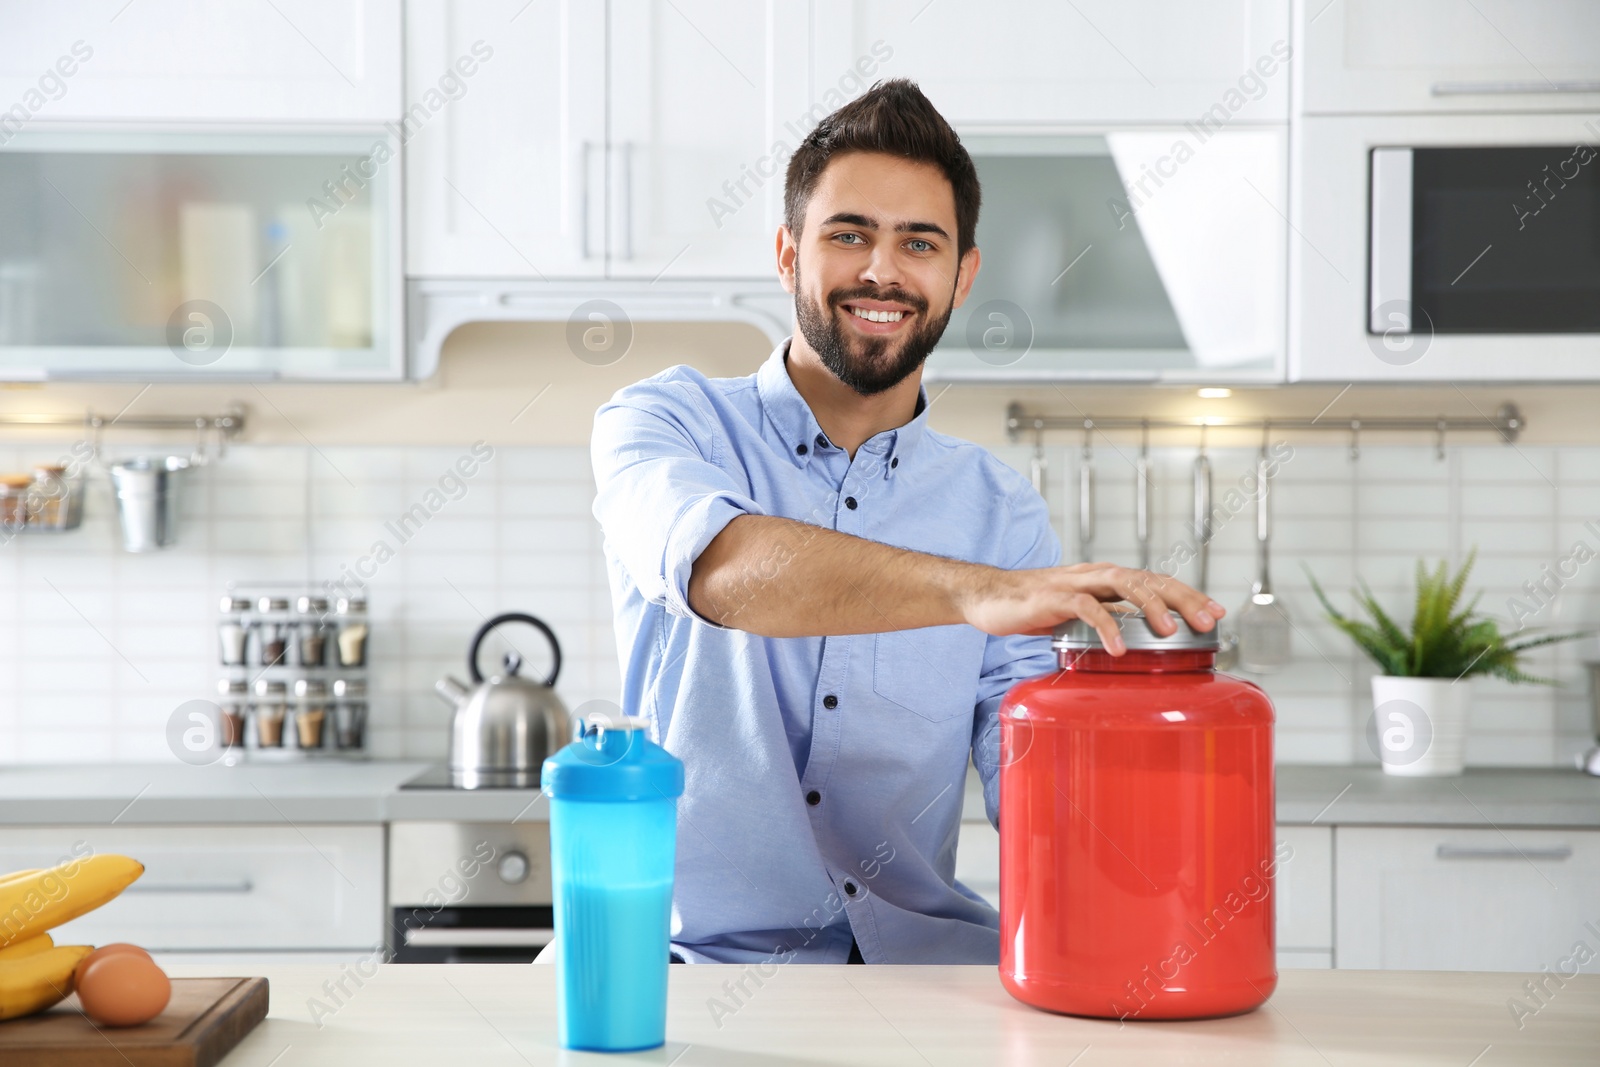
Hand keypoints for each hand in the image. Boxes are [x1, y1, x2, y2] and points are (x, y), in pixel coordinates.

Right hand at [959, 562, 1223, 653]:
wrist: (986, 596)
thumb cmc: (1032, 607)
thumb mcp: (1077, 615)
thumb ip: (1104, 621)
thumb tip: (1134, 644)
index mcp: (1105, 580)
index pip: (1155, 582)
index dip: (1188, 595)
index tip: (1216, 613)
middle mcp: (1096, 575)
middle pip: (1149, 580)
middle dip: (1183, 598)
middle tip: (1209, 620)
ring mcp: (1076, 584)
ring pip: (1124, 585)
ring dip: (1152, 607)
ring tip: (1171, 632)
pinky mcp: (1054, 597)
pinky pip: (1086, 608)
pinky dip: (1106, 626)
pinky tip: (1118, 647)